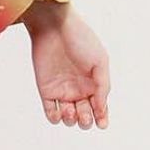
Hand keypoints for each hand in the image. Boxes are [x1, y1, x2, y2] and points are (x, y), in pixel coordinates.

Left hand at [22, 1, 109, 129]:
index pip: (100, 108)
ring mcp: (62, 90)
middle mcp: (79, 89)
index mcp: (94, 84)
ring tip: (71, 110)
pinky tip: (59, 112)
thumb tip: (101, 109)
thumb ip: (103, 86)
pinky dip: (54, 117)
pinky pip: (50, 110)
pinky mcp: (46, 89)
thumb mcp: (100, 62)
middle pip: (84, 115)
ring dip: (71, 119)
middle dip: (86, 120)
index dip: (102, 118)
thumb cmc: (80, 40)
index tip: (102, 123)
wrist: (54, 27)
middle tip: (84, 114)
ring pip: (68, 117)